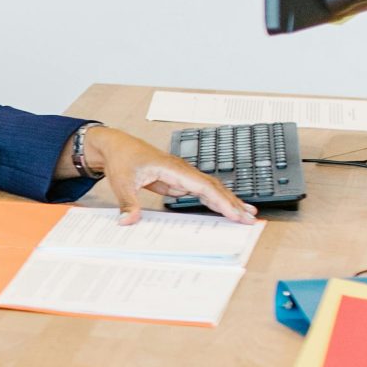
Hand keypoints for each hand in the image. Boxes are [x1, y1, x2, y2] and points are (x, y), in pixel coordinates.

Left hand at [79, 125, 256, 223]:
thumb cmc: (122, 158)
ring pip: (209, 189)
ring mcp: (180, 174)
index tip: (237, 214)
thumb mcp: (121, 182)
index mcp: (173, 168)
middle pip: (214, 187)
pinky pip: (199, 191)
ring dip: (226, 201)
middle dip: (233, 203)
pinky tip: (221, 209)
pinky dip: (213, 200)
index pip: (205, 187)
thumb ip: (128, 203)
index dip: (223, 202)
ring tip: (244, 214)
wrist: (115, 145)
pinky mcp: (176, 180)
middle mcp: (181, 170)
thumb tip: (128, 221)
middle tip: (250, 219)